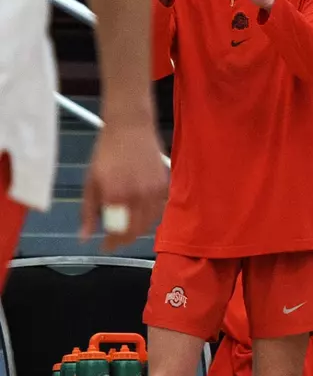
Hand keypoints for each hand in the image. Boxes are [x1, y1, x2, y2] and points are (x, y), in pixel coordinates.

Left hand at [81, 119, 167, 250]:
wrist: (131, 128)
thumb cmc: (106, 152)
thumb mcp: (90, 182)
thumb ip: (88, 211)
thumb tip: (85, 237)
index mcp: (117, 196)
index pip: (118, 231)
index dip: (112, 243)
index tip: (105, 247)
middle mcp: (139, 196)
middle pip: (136, 230)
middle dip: (124, 239)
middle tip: (114, 240)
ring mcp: (154, 191)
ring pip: (150, 222)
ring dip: (138, 230)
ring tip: (127, 230)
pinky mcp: (164, 185)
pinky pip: (159, 210)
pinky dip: (150, 218)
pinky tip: (140, 216)